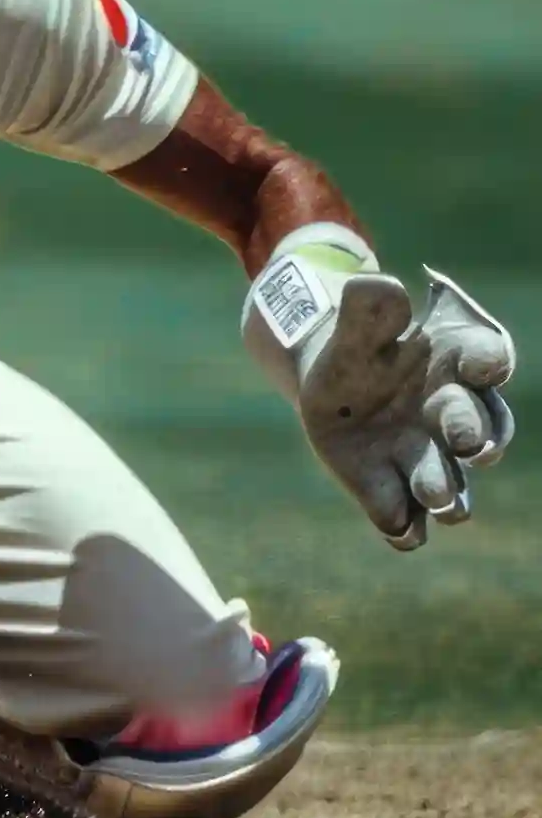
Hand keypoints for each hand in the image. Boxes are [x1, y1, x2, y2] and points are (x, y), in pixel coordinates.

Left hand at [291, 269, 514, 549]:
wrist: (330, 382)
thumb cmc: (360, 345)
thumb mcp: (358, 320)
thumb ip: (369, 306)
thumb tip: (377, 284)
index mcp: (457, 360)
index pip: (485, 357)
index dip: (488, 360)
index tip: (488, 363)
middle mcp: (452, 411)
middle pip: (474, 424)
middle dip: (470, 432)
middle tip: (469, 443)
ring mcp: (424, 453)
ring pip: (446, 475)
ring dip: (446, 487)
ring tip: (442, 499)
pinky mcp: (389, 486)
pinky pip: (403, 510)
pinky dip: (404, 522)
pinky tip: (402, 533)